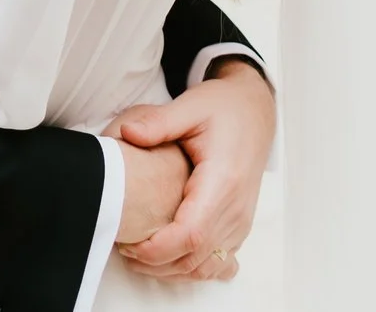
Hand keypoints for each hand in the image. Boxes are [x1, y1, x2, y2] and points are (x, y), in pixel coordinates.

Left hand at [111, 64, 275, 280]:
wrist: (253, 111)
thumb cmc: (222, 109)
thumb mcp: (189, 106)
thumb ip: (158, 122)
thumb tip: (127, 133)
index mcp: (222, 182)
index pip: (191, 234)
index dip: (158, 248)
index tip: (127, 244)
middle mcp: (235, 208)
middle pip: (195, 257)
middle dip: (156, 263)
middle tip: (122, 248)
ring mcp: (240, 221)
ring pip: (206, 266)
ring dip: (171, 270)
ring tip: (138, 255)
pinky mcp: (238, 225)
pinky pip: (218, 261)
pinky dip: (191, 267)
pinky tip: (168, 259)